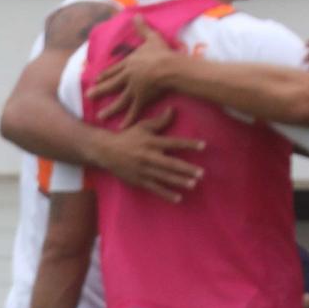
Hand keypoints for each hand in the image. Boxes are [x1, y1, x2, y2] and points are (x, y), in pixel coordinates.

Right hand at [87, 108, 204, 203]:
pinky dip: (166, 194)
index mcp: (150, 142)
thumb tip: (173, 110)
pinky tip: (178, 198)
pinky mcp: (138, 180)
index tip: (203, 146)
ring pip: (164, 177)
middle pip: (170, 163)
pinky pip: (154, 188)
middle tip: (201, 173)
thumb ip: (159, 121)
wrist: (104, 151)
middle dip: (186, 169)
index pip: (173, 143)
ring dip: (179, 182)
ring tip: (193, 185)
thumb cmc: (127, 137)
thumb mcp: (142, 126)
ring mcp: (143, 170)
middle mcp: (148, 157)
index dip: (188, 144)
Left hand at [91, 16, 178, 126]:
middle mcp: (128, 76)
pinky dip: (129, 120)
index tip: (96, 78)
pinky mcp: (142, 98)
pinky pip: (134, 111)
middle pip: (112, 84)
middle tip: (88, 95)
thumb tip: (136, 14)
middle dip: (99, 90)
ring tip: (100, 116)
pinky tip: (122, 128)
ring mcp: (134, 88)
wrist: (168, 67)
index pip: (115, 69)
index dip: (105, 74)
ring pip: (119, 100)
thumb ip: (142, 28)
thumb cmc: (162, 52)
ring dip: (110, 109)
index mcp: (130, 63)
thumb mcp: (151, 38)